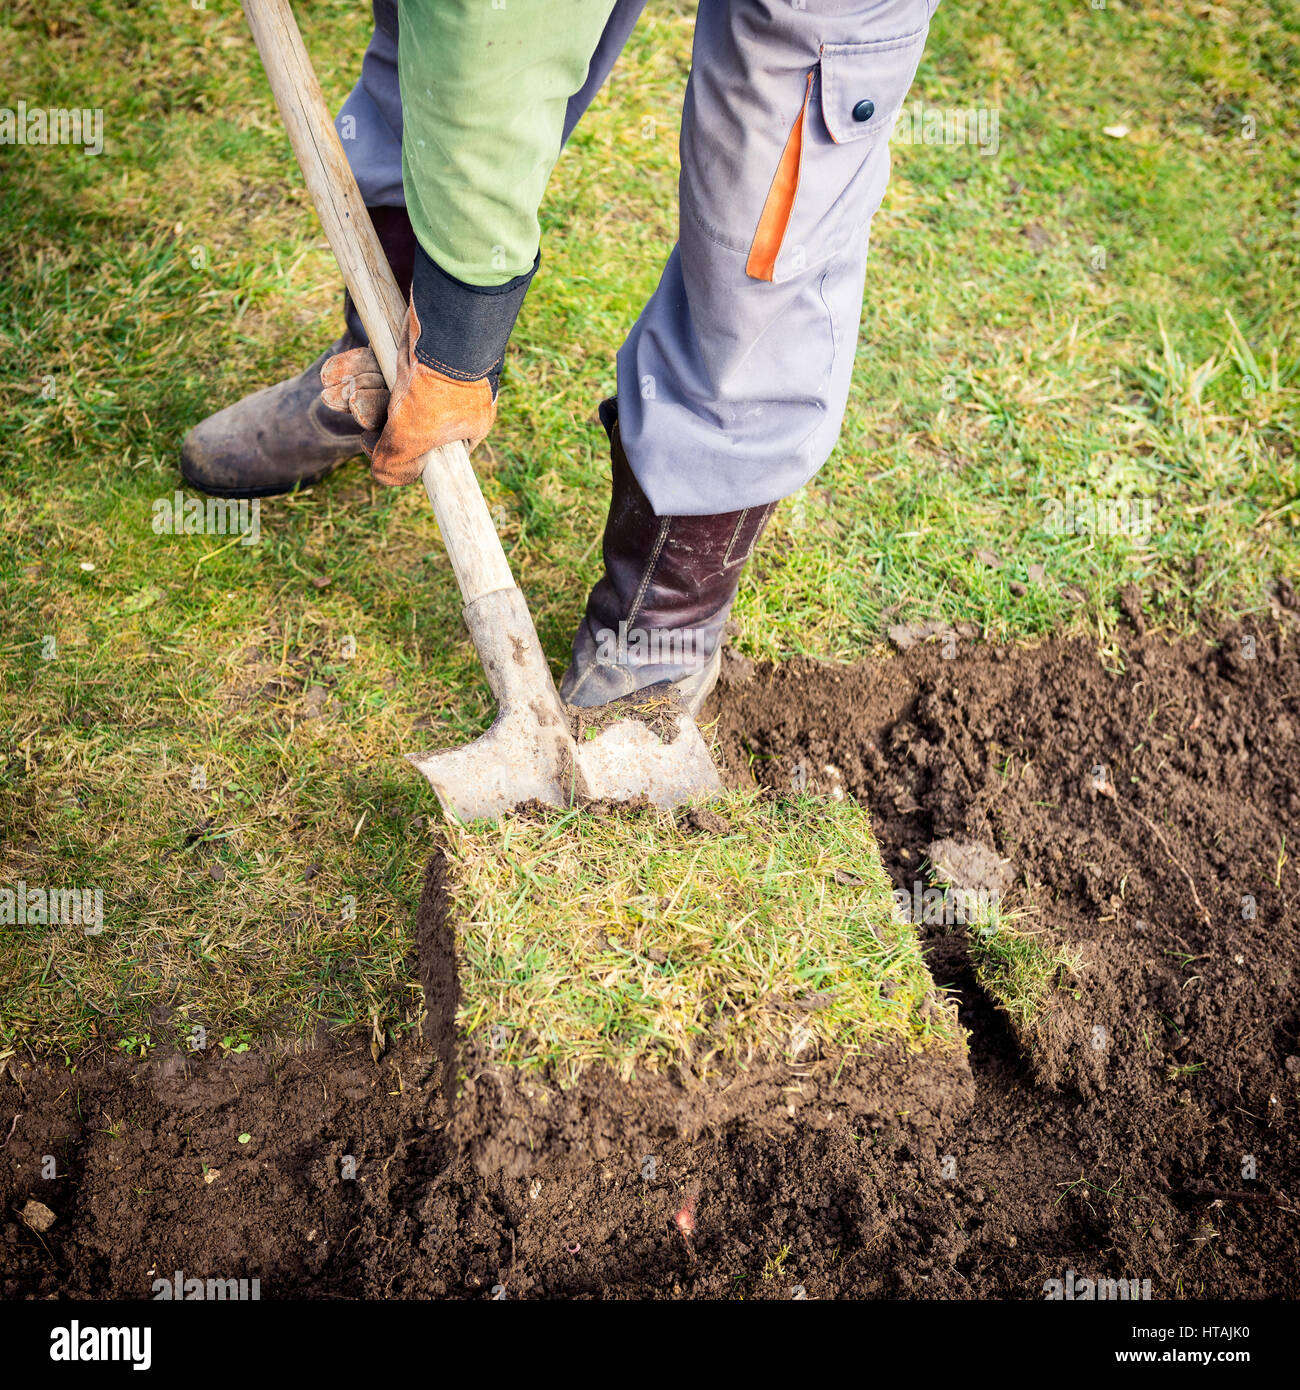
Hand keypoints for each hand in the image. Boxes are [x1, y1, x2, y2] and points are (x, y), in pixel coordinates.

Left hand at [320, 300, 495, 486]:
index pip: (425, 452)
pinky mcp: (412, 348)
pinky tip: (332, 373)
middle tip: (338, 404)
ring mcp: (430, 374)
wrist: (448, 321)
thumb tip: (383, 476)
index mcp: (462, 429)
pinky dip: (355, 369)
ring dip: (353, 391)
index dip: (395, 450)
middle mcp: (448, 403)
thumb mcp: (413, 436)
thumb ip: (396, 461)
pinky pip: (380, 365)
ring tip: (330, 389)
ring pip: (384, 391)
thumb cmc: (438, 386)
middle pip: (398, 419)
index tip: (371, 443)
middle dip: (363, 412)